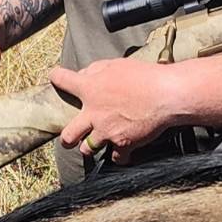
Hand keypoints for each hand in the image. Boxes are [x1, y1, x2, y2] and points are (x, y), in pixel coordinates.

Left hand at [51, 60, 181, 155]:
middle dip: (67, 138)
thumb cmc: (144, 76)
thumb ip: (96, 70)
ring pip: (87, 149)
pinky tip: (123, 150)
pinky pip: (115, 157)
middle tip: (71, 136)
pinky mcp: (123, 144)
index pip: (64, 81)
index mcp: (90, 89)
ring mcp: (106, 131)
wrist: (166, 94)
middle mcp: (93, 113)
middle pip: (68, 135)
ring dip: (92, 146)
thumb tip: (84, 75)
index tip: (55, 78)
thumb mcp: (116, 64)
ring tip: (100, 141)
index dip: (57, 78)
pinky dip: (119, 155)